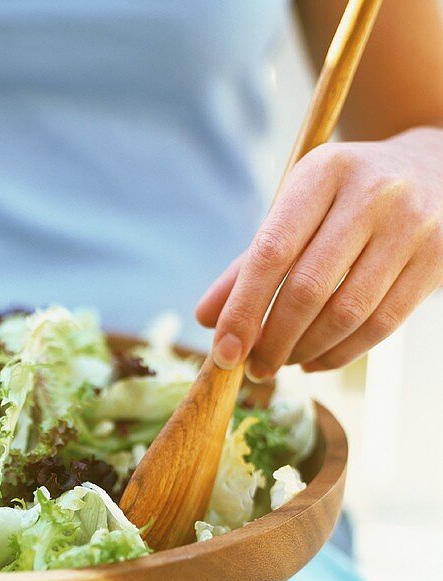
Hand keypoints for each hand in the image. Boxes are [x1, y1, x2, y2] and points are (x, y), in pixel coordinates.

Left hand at [196, 126, 442, 378]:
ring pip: (347, 313)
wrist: (439, 167)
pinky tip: (315, 361)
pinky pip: (381, 325)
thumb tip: (206, 317)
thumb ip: (251, 260)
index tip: (223, 352)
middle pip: (308, 289)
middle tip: (253, 369)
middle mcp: (371, 193)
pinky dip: (340, 354)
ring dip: (305, 351)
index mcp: (324, 172)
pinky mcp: (438, 257)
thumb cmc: (347, 197)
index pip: (271, 252)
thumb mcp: (299, 207)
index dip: (242, 310)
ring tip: (282, 362)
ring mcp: (411, 225)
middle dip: (272, 341)